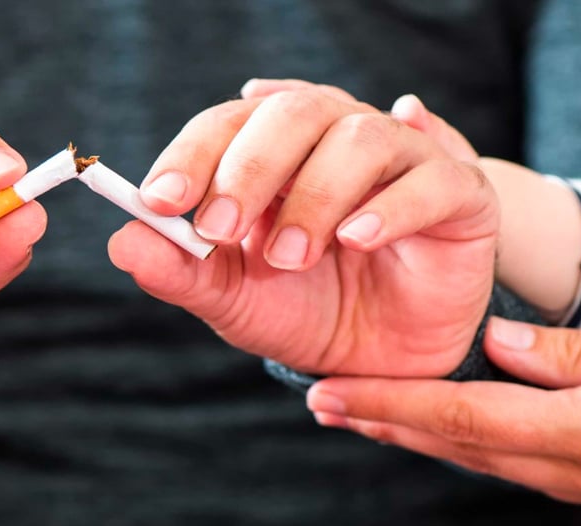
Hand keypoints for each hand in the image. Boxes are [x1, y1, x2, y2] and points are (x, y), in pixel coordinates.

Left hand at [110, 79, 497, 375]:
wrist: (381, 361)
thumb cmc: (305, 311)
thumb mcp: (234, 300)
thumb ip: (181, 271)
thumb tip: (122, 243)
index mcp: (274, 150)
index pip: (228, 123)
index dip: (192, 154)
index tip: (158, 201)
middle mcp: (335, 137)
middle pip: (294, 111)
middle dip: (248, 168)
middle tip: (219, 227)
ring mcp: (401, 159)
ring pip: (359, 137)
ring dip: (313, 195)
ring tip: (290, 257)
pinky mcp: (459, 194)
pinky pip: (430, 179)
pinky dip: (388, 207)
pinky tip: (355, 241)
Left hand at [306, 310, 580, 525]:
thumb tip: (496, 349)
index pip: (472, 422)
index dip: (394, 407)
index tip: (330, 393)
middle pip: (473, 451)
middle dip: (392, 425)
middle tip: (322, 403)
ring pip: (503, 465)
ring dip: (431, 440)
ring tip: (371, 412)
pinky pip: (541, 469)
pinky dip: (486, 448)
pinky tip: (458, 430)